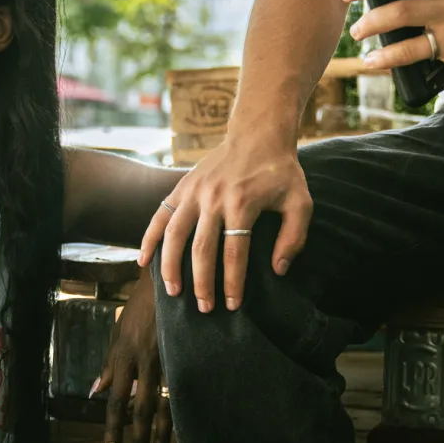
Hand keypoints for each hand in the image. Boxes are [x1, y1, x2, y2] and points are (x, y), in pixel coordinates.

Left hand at [91, 273, 171, 442]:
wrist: (168, 277)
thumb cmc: (141, 305)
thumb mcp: (118, 332)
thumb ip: (109, 364)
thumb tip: (96, 392)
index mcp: (123, 357)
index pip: (116, 403)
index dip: (113, 432)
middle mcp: (143, 361)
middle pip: (139, 411)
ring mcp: (167, 358)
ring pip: (163, 406)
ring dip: (160, 438)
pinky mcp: (186, 353)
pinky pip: (182, 390)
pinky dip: (181, 413)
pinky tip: (186, 430)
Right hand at [137, 133, 311, 313]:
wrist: (258, 134)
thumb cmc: (281, 172)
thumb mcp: (300, 202)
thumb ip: (294, 237)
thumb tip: (279, 270)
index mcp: (243, 202)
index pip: (235, 252)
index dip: (233, 282)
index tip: (233, 304)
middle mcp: (214, 197)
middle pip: (202, 248)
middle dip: (202, 282)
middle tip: (205, 308)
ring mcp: (194, 191)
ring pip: (175, 233)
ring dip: (171, 265)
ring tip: (172, 292)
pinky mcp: (183, 186)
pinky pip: (159, 214)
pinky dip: (149, 238)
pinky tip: (143, 262)